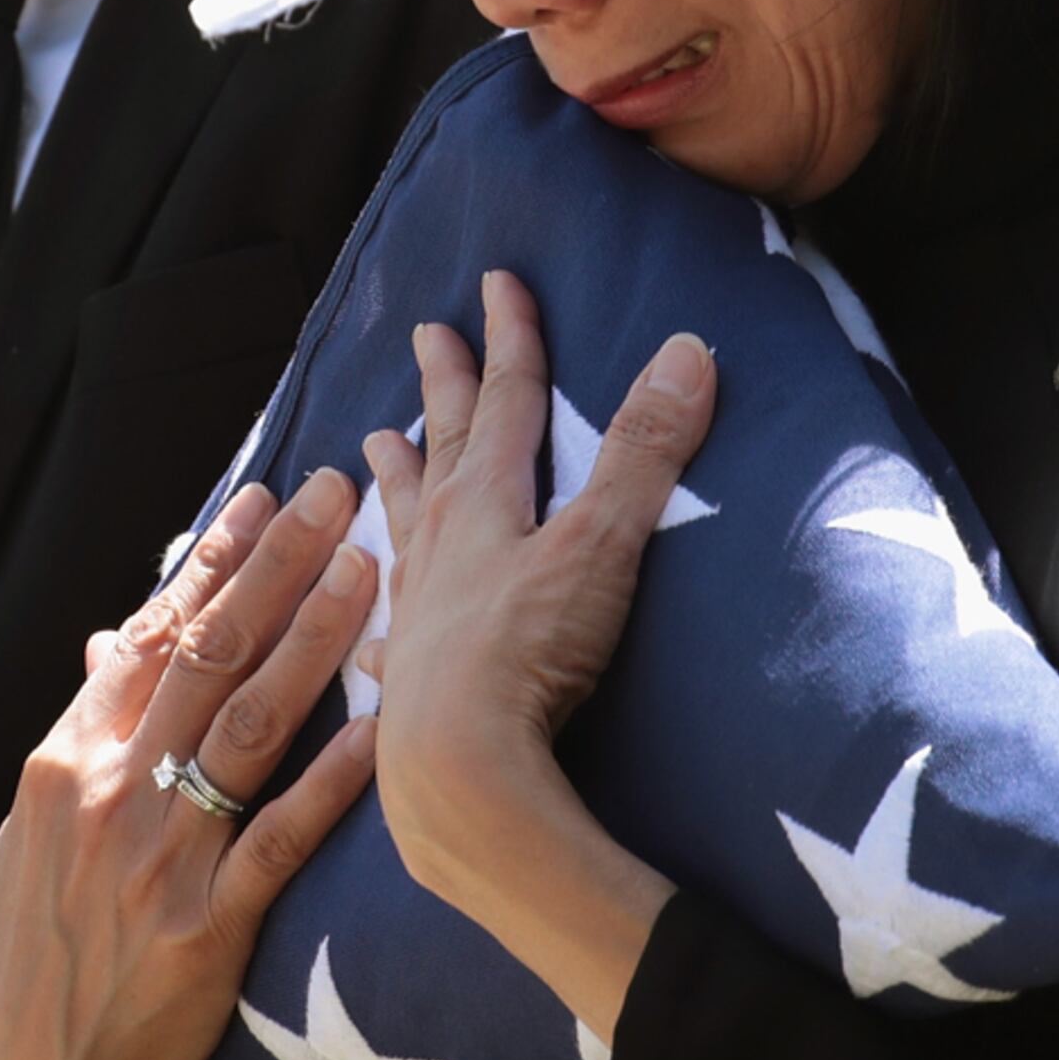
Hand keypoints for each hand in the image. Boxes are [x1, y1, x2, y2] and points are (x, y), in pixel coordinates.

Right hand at [0, 472, 378, 1059]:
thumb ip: (80, 740)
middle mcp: (105, 796)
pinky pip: (284, 835)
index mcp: (61, 764)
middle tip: (336, 493)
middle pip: (207, 656)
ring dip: (314, 636)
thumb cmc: (45, 961)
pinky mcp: (207, 927)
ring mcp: (157, 860)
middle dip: (276, 565)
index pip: (148, 637)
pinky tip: (385, 724)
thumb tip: (106, 645)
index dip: (212, 562)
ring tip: (369, 564)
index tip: (263, 498)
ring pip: (248, 723)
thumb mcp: (32, 842)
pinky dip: (334, 776)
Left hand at [362, 271, 715, 1038]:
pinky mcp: (410, 680)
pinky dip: (385, 606)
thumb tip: (688, 350)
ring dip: (395, 480)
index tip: (498, 283)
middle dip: (444, 387)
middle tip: (425, 334)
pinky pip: (390, 624)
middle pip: (444, 447)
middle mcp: (442, 547)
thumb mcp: (603, 544)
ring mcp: (419, 612)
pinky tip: (374, 624)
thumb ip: (645, 453)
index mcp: (486, 504)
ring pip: (404, 525)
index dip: (510, 340)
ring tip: (370, 445)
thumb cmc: (527, 655)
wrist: (456, 776)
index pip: (504, 401)